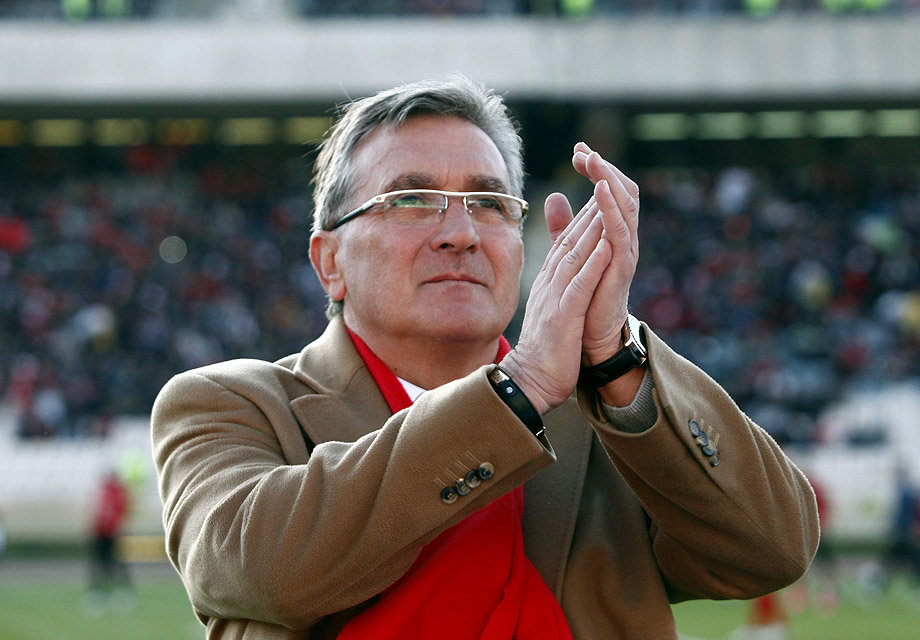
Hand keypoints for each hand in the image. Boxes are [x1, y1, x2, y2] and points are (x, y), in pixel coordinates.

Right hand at [500, 196, 612, 413]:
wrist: (529, 381)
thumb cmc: (544, 347)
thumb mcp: (551, 306)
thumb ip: (558, 279)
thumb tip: (564, 260)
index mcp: (550, 281)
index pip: (569, 240)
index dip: (585, 213)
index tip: (601, 188)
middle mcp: (550, 283)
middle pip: (572, 240)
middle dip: (589, 208)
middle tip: (603, 178)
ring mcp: (555, 299)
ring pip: (575, 256)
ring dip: (592, 227)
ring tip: (607, 200)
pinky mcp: (562, 318)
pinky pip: (579, 287)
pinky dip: (592, 265)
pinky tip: (605, 246)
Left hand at [546, 142, 639, 364]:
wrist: (586, 341)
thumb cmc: (581, 300)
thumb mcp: (569, 255)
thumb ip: (564, 227)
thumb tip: (554, 196)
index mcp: (610, 234)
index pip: (609, 191)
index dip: (596, 168)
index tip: (577, 150)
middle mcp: (623, 240)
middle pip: (623, 192)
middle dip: (604, 168)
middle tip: (584, 150)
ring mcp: (625, 254)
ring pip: (625, 207)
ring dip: (609, 180)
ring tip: (593, 160)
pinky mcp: (620, 270)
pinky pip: (621, 233)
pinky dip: (611, 209)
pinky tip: (599, 190)